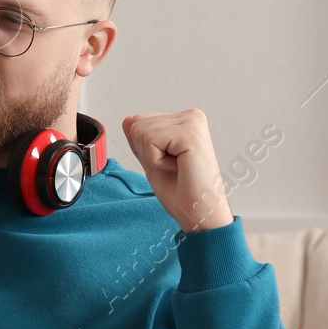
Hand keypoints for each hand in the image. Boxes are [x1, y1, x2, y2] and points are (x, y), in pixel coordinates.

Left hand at [120, 109, 233, 231]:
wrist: (199, 212)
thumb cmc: (181, 191)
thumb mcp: (152, 159)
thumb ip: (141, 139)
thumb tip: (127, 120)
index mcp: (184, 120)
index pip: (137, 122)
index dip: (143, 150)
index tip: (168, 163)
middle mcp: (191, 116)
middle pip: (136, 124)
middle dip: (146, 153)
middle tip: (173, 167)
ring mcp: (192, 122)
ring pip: (140, 132)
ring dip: (153, 158)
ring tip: (178, 168)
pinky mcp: (190, 133)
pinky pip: (149, 140)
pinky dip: (157, 161)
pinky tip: (179, 167)